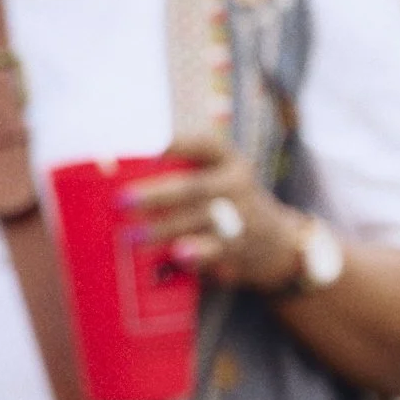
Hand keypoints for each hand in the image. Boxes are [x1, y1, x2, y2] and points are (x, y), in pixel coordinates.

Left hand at [127, 136, 309, 290]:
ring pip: (199, 220)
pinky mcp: (240, 246)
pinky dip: (196, 252)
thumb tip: (123, 182)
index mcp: (228, 160)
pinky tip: (177, 254)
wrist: (277, 241)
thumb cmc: (228, 203)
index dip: (180, 146)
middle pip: (195, 187)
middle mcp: (237, 183)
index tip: (152, 150)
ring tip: (132, 236)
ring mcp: (241, 215)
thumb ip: (185, 174)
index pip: (205, 145)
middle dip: (157, 195)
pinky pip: (214, 248)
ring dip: (164, 228)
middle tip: (123, 201)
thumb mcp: (219, 177)